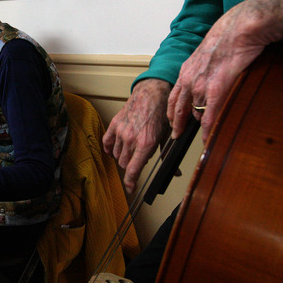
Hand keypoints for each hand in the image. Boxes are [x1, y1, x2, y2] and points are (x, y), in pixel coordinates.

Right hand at [103, 79, 170, 193]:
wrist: (151, 94)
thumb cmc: (160, 113)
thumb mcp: (166, 136)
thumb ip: (166, 156)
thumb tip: (175, 173)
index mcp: (146, 144)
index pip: (133, 170)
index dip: (131, 182)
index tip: (131, 188)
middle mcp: (131, 139)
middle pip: (124, 164)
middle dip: (131, 166)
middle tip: (138, 160)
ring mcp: (121, 132)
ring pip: (116, 155)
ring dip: (122, 157)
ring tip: (130, 151)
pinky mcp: (114, 124)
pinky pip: (107, 143)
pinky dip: (110, 149)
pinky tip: (114, 150)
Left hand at [167, 0, 282, 141]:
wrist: (238, 28)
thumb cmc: (227, 37)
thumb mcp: (205, 54)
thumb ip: (201, 69)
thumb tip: (206, 79)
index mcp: (185, 71)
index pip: (173, 97)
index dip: (172, 111)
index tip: (172, 122)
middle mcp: (189, 80)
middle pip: (179, 109)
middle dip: (177, 124)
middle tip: (176, 136)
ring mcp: (201, 86)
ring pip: (197, 113)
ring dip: (200, 125)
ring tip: (202, 136)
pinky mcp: (216, 89)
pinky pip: (210, 116)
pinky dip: (209, 130)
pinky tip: (208, 140)